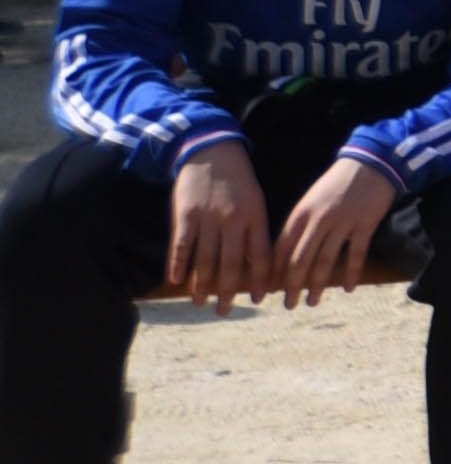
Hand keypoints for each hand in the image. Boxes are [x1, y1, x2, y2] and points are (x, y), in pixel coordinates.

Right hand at [161, 140, 269, 307]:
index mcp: (255, 217)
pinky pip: (182, 245)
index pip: (260, 256)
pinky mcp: (185, 215)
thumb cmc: (238, 181)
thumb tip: (258, 264)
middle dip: (229, 292)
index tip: (260, 299)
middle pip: (231, 264)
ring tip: (201, 304)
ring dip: (202, 286)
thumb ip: (255, 230)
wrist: (212, 151)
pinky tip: (177, 281)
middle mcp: (232, 221)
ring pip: (206, 260)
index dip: (261, 279)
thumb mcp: (255, 201)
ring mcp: (208, 219)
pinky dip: (179, 264)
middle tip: (225, 312)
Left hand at [275, 153, 400, 303]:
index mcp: (300, 214)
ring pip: (326, 261)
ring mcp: (343, 223)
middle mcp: (319, 221)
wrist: (369, 162)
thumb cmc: (335, 183)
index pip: (281, 250)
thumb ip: (298, 226)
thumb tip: (284, 256)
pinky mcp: (366, 225)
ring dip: (317, 285)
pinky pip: (357, 254)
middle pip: (301, 260)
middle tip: (288, 305)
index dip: (273, 273)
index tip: (268, 291)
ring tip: (312, 302)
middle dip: (292, 286)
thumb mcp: (310, 201)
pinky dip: (352, 273)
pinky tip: (348, 288)